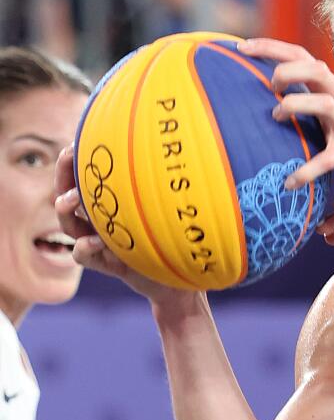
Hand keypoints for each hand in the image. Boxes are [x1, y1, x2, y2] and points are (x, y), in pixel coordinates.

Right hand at [54, 146, 197, 309]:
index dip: (75, 161)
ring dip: (66, 211)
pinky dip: (84, 249)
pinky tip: (94, 242)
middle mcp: (104, 219)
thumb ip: (171, 182)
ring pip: (71, 226)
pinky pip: (84, 256)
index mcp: (115, 201)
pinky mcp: (108, 263)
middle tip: (67, 159)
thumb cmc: (181, 234)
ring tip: (71, 199)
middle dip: (63, 176)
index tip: (75, 143)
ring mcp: (103, 241)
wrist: (183, 276)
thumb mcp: (175, 205)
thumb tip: (184, 145)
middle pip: (70, 196)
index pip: (87, 177)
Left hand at [238, 38, 333, 193]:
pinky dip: (304, 173)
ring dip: (292, 107)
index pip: (304, 57)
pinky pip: (324, 161)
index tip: (242, 46)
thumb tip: (294, 98)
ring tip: (275, 117)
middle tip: (269, 85)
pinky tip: (289, 183)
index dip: (271, 48)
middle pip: (312, 70)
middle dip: (284, 71)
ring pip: (319, 105)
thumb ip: (326, 101)